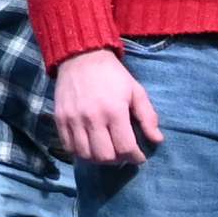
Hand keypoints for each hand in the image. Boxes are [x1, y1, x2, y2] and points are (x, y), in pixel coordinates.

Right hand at [50, 47, 159, 164]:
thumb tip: (157, 140)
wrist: (81, 57)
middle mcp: (92, 118)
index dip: (135, 157)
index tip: (139, 156)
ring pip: (86, 155)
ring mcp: (74, 120)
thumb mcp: (136, 91)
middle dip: (117, 159)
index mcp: (114, 111)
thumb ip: (148, 117)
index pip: (125, 148)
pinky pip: (68, 147)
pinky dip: (80, 152)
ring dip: (98, 158)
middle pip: (104, 156)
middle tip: (122, 153)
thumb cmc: (113, 75)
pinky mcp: (60, 119)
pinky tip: (89, 146)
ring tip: (106, 151)